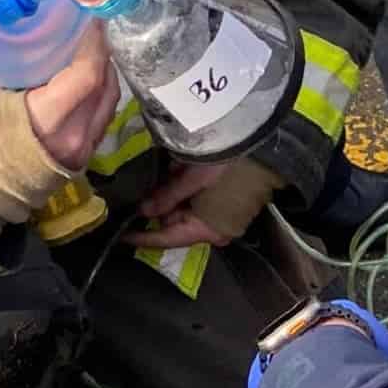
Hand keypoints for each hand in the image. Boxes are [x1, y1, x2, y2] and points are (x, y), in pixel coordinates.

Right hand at [0, 2, 120, 169]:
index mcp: (47, 119)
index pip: (86, 75)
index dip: (92, 43)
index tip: (86, 16)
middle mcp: (74, 136)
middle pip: (104, 84)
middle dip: (99, 51)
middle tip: (86, 24)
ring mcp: (83, 148)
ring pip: (108, 100)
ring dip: (102, 70)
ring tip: (87, 45)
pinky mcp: (84, 154)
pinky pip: (103, 115)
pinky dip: (99, 92)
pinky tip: (86, 75)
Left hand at [136, 157, 283, 248]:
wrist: (265, 148)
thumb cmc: (230, 165)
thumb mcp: (194, 178)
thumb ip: (167, 196)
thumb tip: (143, 210)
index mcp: (207, 230)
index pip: (168, 239)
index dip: (142, 238)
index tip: (122, 235)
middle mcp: (213, 228)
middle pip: (175, 222)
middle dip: (158, 205)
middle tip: (139, 189)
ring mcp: (219, 216)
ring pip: (184, 208)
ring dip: (171, 191)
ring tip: (163, 172)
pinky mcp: (224, 202)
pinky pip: (197, 199)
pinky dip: (185, 185)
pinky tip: (179, 167)